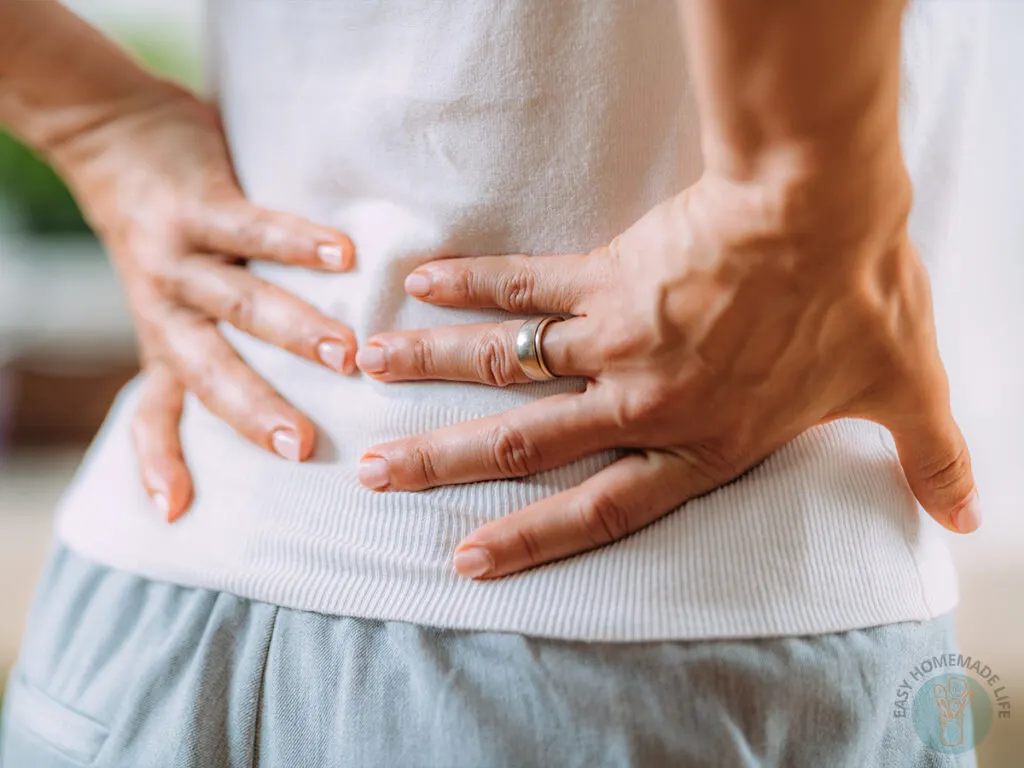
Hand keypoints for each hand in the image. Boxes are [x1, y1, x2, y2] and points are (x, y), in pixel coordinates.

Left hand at [59, 82, 357, 520]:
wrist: (110, 135)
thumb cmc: (166, 228)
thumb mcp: (171, 295)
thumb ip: (216, 336)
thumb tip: (296, 385)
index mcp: (164, 338)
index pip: (153, 411)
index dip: (158, 461)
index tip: (176, 513)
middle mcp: (167, 308)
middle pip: (209, 371)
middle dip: (256, 412)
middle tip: (306, 448)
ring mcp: (180, 257)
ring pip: (239, 303)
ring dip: (295, 331)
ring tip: (350, 355)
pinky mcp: (198, 205)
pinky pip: (251, 226)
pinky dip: (298, 242)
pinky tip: (343, 254)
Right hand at [355, 171, 980, 578]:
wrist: (825, 208)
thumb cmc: (860, 297)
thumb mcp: (902, 390)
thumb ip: (930, 459)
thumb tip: (970, 517)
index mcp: (701, 442)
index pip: (601, 508)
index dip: (531, 539)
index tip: (468, 559)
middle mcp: (644, 402)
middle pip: (526, 444)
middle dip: (445, 465)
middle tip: (378, 473)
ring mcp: (616, 338)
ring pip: (506, 364)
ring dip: (430, 369)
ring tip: (364, 368)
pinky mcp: (607, 275)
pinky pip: (526, 285)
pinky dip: (473, 285)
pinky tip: (421, 283)